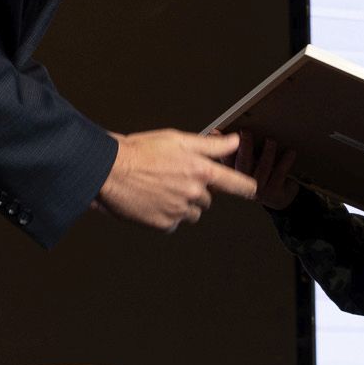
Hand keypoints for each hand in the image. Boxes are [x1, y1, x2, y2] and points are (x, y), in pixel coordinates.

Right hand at [97, 129, 259, 231]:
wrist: (110, 170)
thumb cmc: (141, 151)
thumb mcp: (178, 140)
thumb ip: (210, 145)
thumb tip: (235, 142)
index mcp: (200, 170)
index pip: (235, 183)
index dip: (246, 187)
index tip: (253, 190)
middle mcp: (193, 193)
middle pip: (207, 199)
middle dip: (196, 191)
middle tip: (174, 178)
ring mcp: (179, 210)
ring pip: (192, 213)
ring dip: (183, 205)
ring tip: (161, 190)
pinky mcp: (164, 224)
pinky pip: (174, 223)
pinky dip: (166, 215)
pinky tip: (152, 201)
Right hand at [231, 136, 301, 210]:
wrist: (279, 197)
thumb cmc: (263, 174)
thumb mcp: (248, 161)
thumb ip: (238, 147)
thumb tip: (219, 131)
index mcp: (234, 174)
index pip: (227, 159)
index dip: (225, 146)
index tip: (226, 135)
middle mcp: (244, 183)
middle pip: (243, 163)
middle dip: (245, 146)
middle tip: (246, 132)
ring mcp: (258, 190)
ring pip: (263, 168)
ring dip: (267, 153)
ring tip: (271, 141)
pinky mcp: (273, 193)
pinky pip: (280, 174)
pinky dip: (285, 161)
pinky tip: (290, 152)